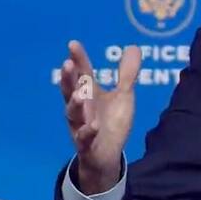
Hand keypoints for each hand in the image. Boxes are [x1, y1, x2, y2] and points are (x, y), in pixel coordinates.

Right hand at [59, 40, 141, 193]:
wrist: (106, 155)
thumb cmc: (111, 122)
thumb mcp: (123, 96)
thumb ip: (127, 74)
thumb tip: (133, 47)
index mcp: (88, 93)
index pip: (81, 73)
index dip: (77, 59)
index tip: (73, 44)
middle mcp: (80, 108)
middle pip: (70, 91)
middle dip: (68, 79)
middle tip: (67, 64)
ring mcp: (80, 126)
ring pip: (73, 114)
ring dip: (75, 104)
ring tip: (80, 94)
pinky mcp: (86, 144)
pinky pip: (84, 138)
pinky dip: (87, 132)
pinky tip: (93, 126)